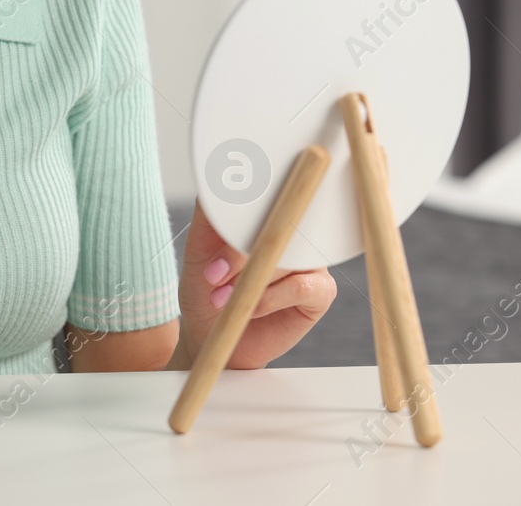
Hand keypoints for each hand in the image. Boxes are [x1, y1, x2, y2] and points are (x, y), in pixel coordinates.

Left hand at [171, 200, 336, 369]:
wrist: (210, 334)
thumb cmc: (205, 287)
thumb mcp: (199, 247)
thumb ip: (210, 213)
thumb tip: (222, 186)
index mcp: (268, 211)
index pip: (269, 191)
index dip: (242, 210)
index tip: (214, 234)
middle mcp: (294, 229)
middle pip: (283, 221)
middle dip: (241, 251)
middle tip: (212, 275)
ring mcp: (310, 258)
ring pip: (289, 255)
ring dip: (251, 279)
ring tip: (220, 298)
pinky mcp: (321, 290)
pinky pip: (301, 286)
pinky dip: (269, 299)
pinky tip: (248, 308)